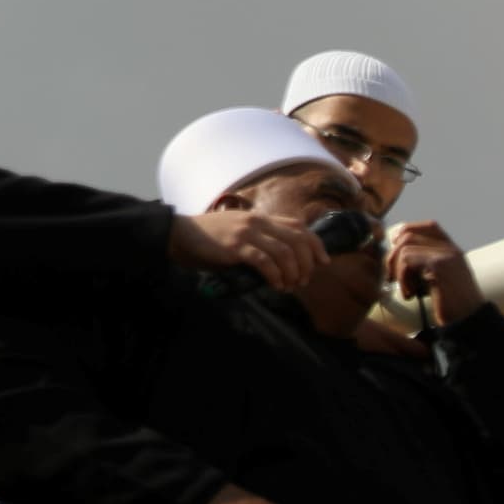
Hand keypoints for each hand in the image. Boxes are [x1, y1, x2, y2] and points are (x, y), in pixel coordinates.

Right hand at [167, 208, 319, 290]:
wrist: (180, 235)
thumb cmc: (213, 239)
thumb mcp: (243, 234)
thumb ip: (264, 241)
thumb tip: (290, 263)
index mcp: (262, 218)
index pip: (300, 226)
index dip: (316, 245)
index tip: (324, 262)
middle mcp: (257, 222)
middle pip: (298, 240)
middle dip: (307, 263)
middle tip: (304, 280)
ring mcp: (246, 233)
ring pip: (285, 252)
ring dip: (293, 273)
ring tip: (290, 286)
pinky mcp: (235, 247)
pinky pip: (265, 262)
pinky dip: (276, 276)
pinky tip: (276, 285)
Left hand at [382, 218, 482, 325]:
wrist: (471, 323)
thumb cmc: (454, 307)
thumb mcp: (440, 280)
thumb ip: (426, 264)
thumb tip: (397, 252)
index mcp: (453, 250)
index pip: (428, 226)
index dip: (406, 234)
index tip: (398, 257)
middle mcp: (451, 249)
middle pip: (409, 234)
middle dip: (393, 256)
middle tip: (394, 278)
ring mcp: (446, 255)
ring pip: (405, 246)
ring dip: (397, 269)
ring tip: (407, 289)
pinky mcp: (439, 265)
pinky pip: (407, 260)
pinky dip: (402, 278)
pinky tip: (410, 294)